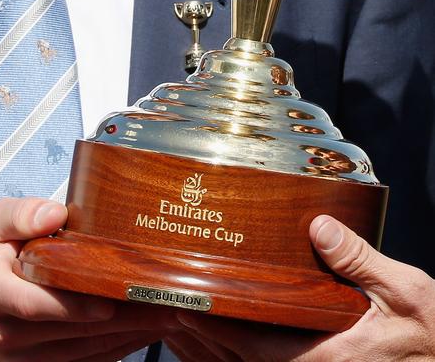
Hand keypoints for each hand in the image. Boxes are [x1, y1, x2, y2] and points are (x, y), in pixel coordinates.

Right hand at [0, 196, 171, 360]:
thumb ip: (20, 214)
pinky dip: (116, 350)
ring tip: (169, 317)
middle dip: (122, 320)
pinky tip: (146, 333)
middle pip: (71, 331)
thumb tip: (55, 213)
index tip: (113, 302)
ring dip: (128, 338)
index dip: (76, 306)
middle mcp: (7, 334)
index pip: (37, 304)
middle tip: (167, 304)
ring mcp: (23, 360)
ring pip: (84, 353)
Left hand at [166, 214, 434, 361]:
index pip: (254, 345)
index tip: (184, 306)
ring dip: (211, 353)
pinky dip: (237, 359)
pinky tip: (222, 344)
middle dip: (201, 340)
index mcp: (328, 358)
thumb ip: (359, 260)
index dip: (215, 328)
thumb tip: (319, 226)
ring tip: (177, 328)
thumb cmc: (432, 336)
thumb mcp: (406, 292)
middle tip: (165, 310)